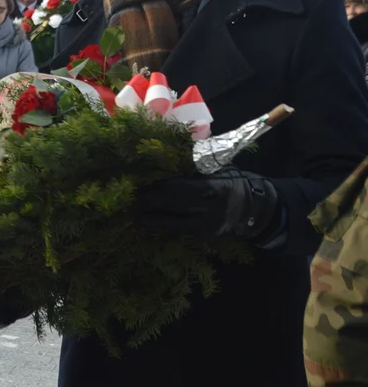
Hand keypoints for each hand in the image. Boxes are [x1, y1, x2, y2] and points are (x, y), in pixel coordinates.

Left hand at [135, 166, 280, 240]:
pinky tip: (149, 223)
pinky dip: (163, 227)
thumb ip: (197, 163)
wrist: (252, 207)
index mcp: (215, 188)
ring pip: (175, 223)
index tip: (143, 184)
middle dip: (152, 202)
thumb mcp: (218, 168)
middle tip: (133, 198)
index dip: (161, 187)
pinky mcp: (205, 236)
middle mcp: (211, 209)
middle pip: (176, 205)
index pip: (182, 188)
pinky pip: (180, 230)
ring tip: (135, 216)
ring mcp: (208, 225)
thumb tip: (168, 151)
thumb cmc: (230, 181)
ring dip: (153, 219)